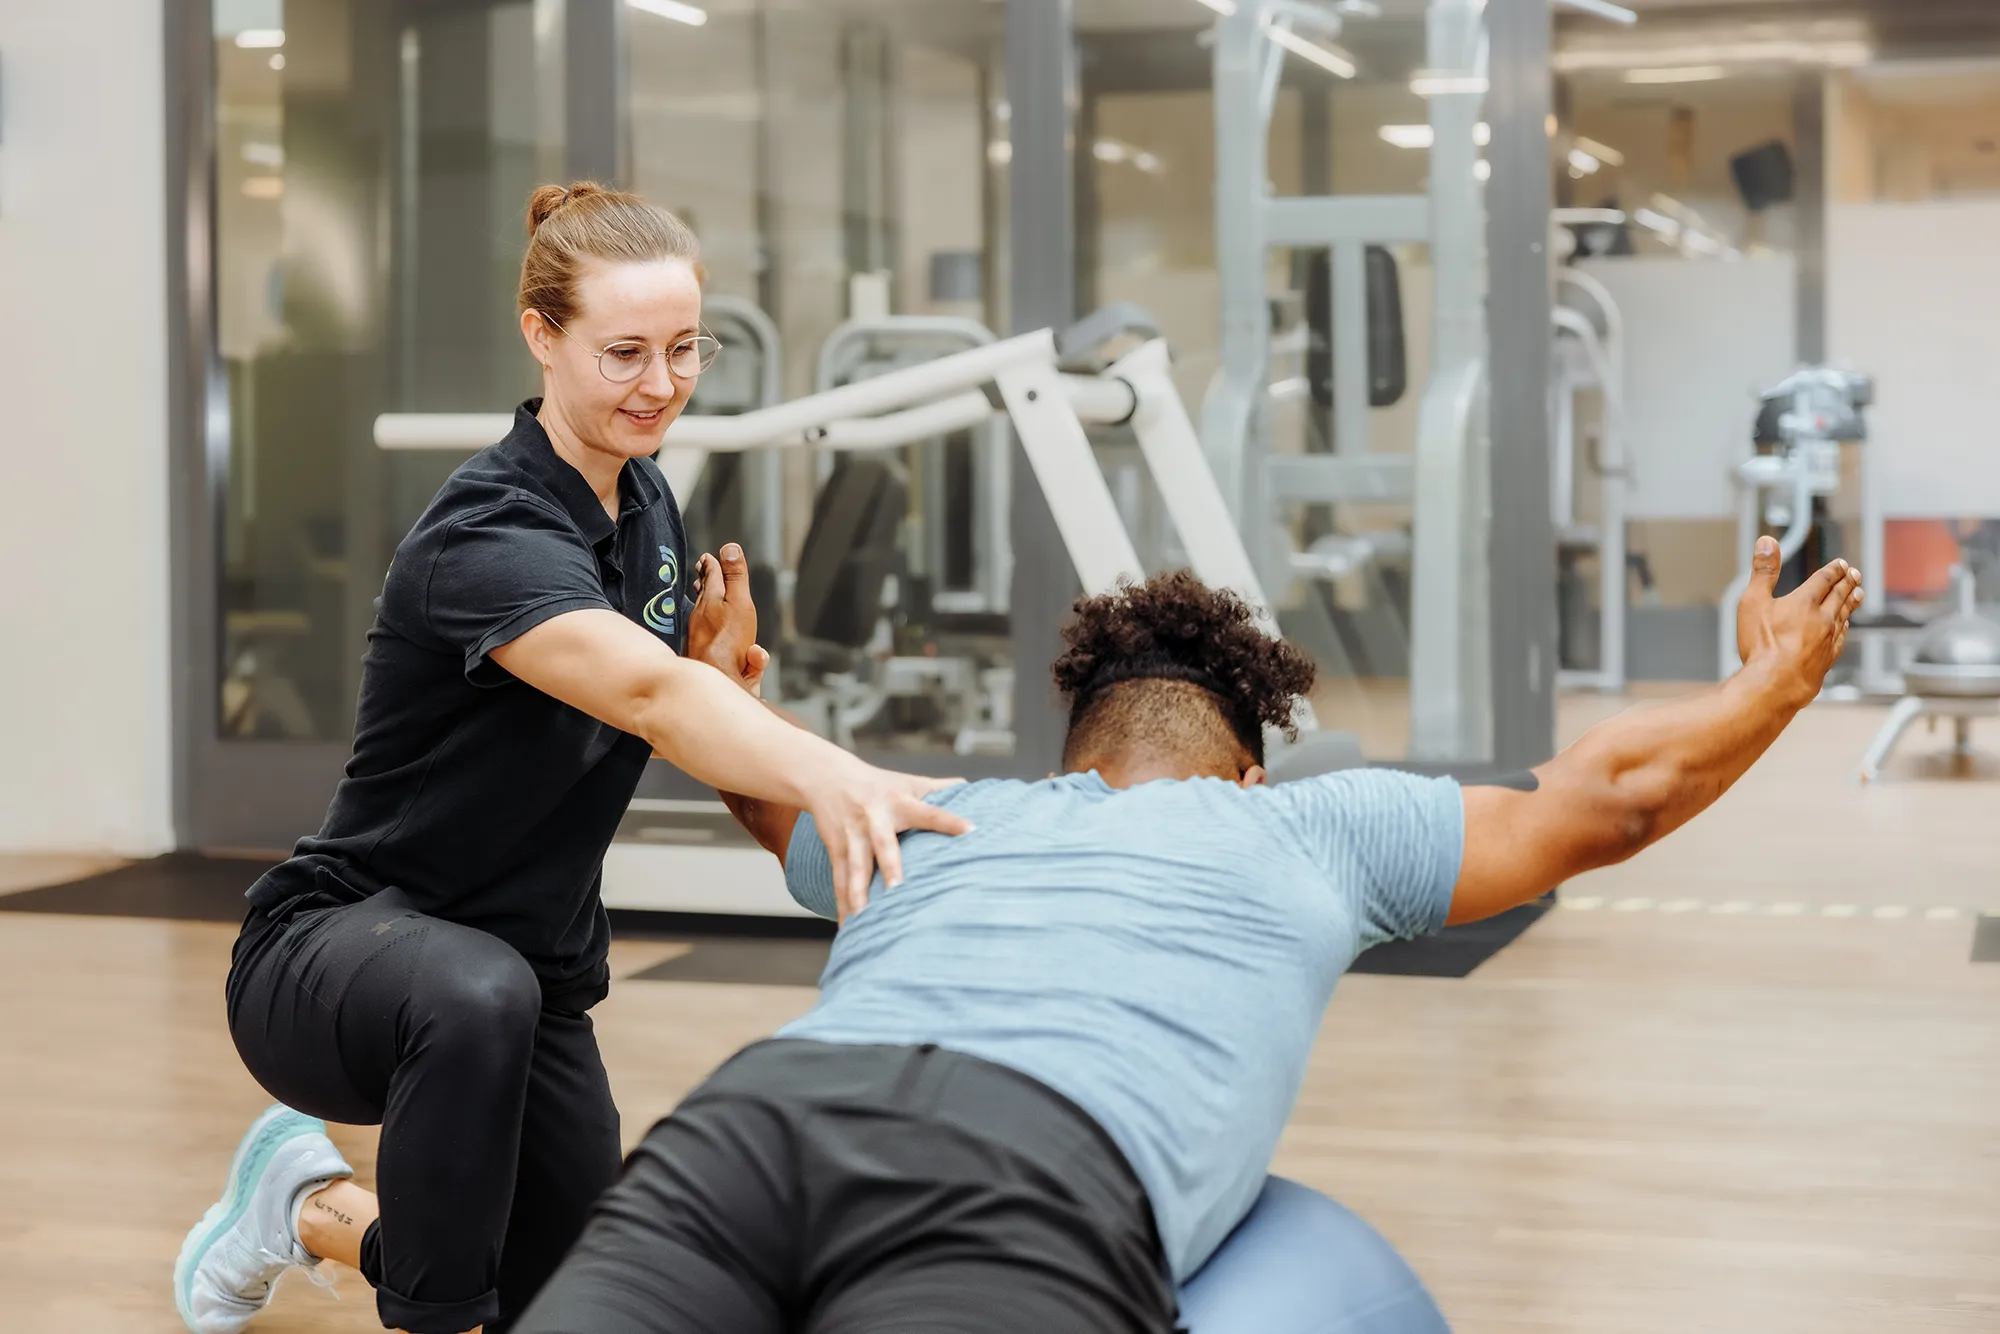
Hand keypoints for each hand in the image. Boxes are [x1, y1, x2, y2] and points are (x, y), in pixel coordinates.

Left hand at [686, 543, 768, 695]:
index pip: (711, 575)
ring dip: (703, 599)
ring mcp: (698, 635)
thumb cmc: (729, 642)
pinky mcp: (701, 652)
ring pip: (700, 611)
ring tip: (703, 591)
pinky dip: (706, 622)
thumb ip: (735, 577)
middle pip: (703, 593)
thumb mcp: (739, 602)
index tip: (708, 556)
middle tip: (702, 568)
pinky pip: (704, 632)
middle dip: (705, 579)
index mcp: (711, 600)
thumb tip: (729, 547)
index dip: (712, 564)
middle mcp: (700, 616)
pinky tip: (707, 626)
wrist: (713, 678)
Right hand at [798, 759, 971, 920]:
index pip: (929, 813)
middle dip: (890, 868)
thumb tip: (972, 787)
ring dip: (859, 895)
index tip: (971, 830)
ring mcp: (853, 837)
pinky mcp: (836, 850)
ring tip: (865, 921)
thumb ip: (939, 788)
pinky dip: (842, 906)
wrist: (826, 776)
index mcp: (899, 802)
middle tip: (897, 890)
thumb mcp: (907, 781)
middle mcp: (874, 819)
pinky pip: (839, 881)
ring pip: (855, 869)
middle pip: (883, 845)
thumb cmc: (877, 783)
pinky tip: (848, 928)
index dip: (950, 821)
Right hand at [1735, 537, 1864, 702]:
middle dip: (1847, 583)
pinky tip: (1845, 627)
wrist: (1776, 683)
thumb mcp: (1753, 601)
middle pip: (1839, 595)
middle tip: (1855, 574)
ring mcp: (1828, 639)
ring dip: (1852, 602)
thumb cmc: (1761, 644)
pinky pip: (1842, 638)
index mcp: (1804, 602)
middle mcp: (1822, 618)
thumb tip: (1767, 542)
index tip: (1841, 564)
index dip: (1833, 570)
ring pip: (1844, 615)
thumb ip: (1763, 571)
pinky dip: (1845, 628)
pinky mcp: (1828, 658)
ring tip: (1859, 594)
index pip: (1824, 580)